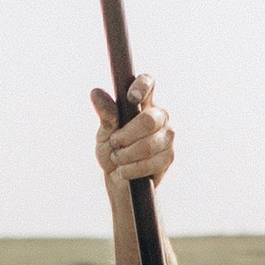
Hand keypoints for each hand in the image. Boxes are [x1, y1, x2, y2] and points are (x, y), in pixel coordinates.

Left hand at [92, 76, 172, 192]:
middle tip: (114, 143)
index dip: (142, 86)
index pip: (148, 83)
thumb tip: (96, 93)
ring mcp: (167, 137)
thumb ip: (106, 115)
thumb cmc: (112, 151)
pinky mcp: (168, 157)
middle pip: (149, 120)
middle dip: (126, 136)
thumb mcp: (104, 133)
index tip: (131, 97)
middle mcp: (159, 116)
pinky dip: (131, 169)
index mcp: (143, 103)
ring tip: (117, 159)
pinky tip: (125, 170)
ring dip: (126, 155)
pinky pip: (150, 163)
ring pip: (148, 145)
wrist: (118, 180)